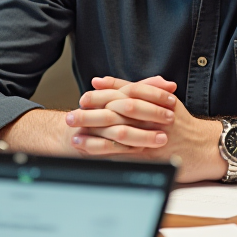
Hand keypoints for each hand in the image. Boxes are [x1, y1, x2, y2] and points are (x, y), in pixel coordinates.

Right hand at [0, 79, 174, 156]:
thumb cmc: (99, 117)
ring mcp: (91, 127)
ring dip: (141, 134)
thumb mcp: (120, 100)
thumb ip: (144, 89)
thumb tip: (169, 83)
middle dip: (150, 114)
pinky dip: (121, 149)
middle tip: (170, 120)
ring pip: (117, 129)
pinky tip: (137, 153)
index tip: (172, 101)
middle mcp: (99, 109)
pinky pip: (104, 147)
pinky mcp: (86, 145)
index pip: (132, 91)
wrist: (63, 135)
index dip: (153, 95)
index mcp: (108, 96)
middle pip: (126, 108)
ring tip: (160, 139)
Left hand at [76, 76, 236, 181]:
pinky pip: (128, 155)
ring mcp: (155, 137)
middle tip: (72, 114)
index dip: (105, 93)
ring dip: (95, 135)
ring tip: (74, 136)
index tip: (85, 94)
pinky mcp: (155, 157)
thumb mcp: (167, 101)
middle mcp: (156, 116)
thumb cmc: (186, 126)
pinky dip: (107, 154)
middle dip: (94, 112)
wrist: (212, 147)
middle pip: (120, 111)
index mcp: (158, 100)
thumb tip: (104, 80)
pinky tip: (93, 155)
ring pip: (120, 133)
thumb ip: (139, 89)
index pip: (128, 91)